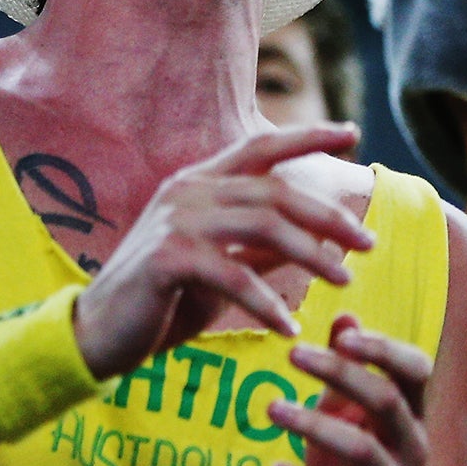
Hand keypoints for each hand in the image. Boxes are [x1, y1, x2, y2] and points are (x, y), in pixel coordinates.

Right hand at [72, 124, 369, 378]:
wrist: (97, 334)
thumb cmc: (163, 299)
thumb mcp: (221, 266)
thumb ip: (260, 248)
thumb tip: (315, 241)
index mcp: (200, 183)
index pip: (261, 146)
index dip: (307, 135)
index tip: (353, 131)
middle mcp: (189, 191)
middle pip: (276, 191)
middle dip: (329, 216)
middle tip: (369, 243)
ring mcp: (176, 221)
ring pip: (264, 226)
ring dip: (312, 255)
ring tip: (345, 282)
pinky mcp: (168, 258)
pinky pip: (234, 276)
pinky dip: (268, 303)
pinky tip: (289, 328)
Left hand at [268, 316, 432, 465]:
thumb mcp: (348, 420)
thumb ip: (348, 372)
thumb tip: (343, 315)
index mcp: (413, 416)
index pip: (416, 369)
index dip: (384, 347)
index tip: (342, 334)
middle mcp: (415, 448)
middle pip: (386, 400)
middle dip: (340, 373)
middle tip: (292, 355)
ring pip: (363, 448)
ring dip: (314, 424)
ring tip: (270, 410)